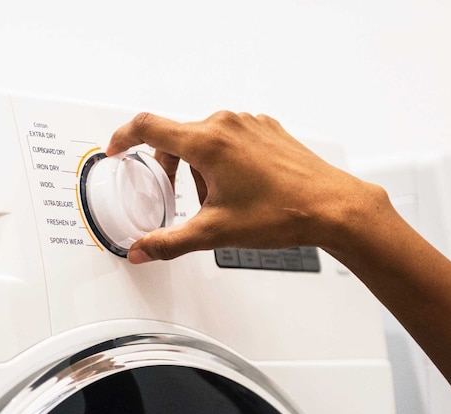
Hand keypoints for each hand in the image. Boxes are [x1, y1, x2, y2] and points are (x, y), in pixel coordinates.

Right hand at [106, 111, 382, 263]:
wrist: (332, 207)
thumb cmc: (282, 214)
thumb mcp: (215, 233)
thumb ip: (169, 243)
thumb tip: (142, 251)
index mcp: (208, 142)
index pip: (148, 127)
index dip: (124, 138)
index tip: (117, 149)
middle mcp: (228, 124)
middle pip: (177, 137)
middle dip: (171, 168)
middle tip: (180, 197)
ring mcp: (250, 124)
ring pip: (205, 139)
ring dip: (200, 166)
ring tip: (221, 200)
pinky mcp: (267, 129)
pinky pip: (231, 138)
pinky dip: (224, 160)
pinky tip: (241, 189)